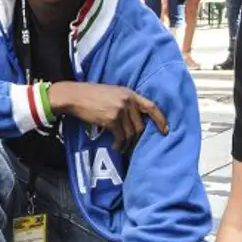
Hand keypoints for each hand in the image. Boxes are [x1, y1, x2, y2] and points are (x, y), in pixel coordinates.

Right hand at [48, 81, 168, 151]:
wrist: (75, 96)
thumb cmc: (91, 95)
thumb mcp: (113, 93)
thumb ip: (125, 102)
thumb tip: (134, 120)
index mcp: (130, 93)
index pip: (151, 106)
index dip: (160, 119)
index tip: (166, 130)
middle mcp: (128, 101)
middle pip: (140, 125)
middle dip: (137, 138)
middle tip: (131, 145)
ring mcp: (120, 110)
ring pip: (131, 133)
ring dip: (127, 144)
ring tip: (122, 148)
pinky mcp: (112, 119)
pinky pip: (121, 137)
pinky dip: (119, 144)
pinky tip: (116, 147)